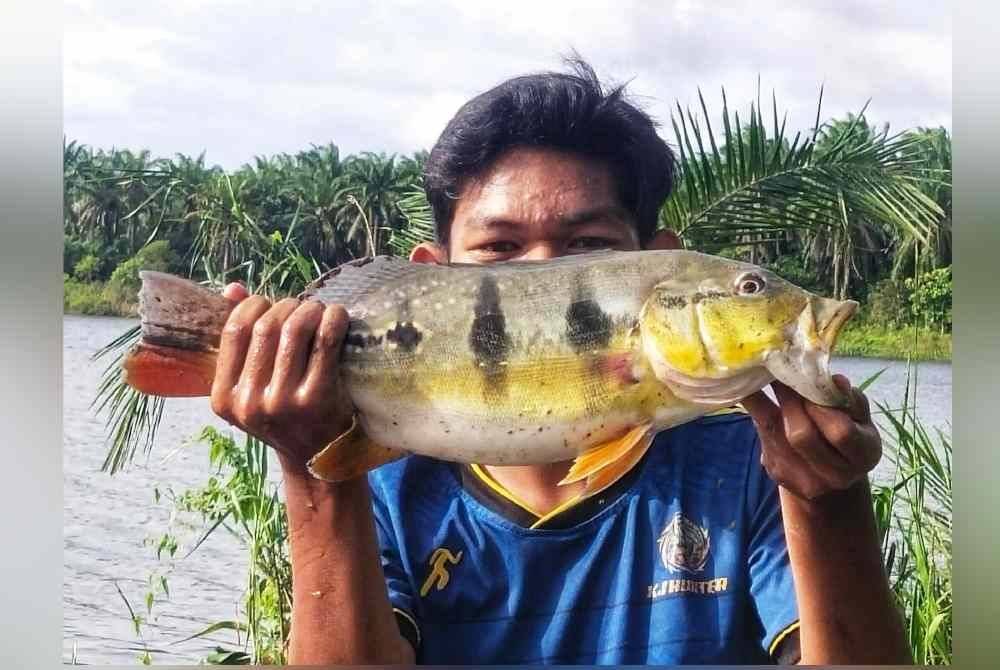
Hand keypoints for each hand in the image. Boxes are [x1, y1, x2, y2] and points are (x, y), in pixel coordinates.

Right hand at [210, 283, 354, 465]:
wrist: (319, 458)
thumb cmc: (285, 413)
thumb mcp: (252, 386)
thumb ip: (240, 340)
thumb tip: (232, 288)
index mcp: (224, 398)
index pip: (234, 330)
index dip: (255, 306)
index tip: (271, 305)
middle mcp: (250, 403)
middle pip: (266, 327)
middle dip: (287, 306)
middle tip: (303, 307)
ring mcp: (284, 402)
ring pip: (294, 329)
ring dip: (310, 309)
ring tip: (319, 310)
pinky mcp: (318, 398)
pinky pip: (325, 341)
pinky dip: (333, 319)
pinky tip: (338, 317)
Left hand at [741, 375, 881, 500]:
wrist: (829, 472)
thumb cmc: (849, 432)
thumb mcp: (858, 415)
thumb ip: (849, 398)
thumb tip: (835, 380)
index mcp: (864, 455)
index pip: (840, 432)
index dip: (820, 405)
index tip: (806, 380)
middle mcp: (837, 475)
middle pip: (802, 436)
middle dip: (788, 400)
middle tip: (777, 371)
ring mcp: (805, 480)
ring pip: (775, 435)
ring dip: (763, 401)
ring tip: (757, 375)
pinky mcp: (778, 473)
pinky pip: (763, 439)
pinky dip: (757, 412)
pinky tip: (752, 393)